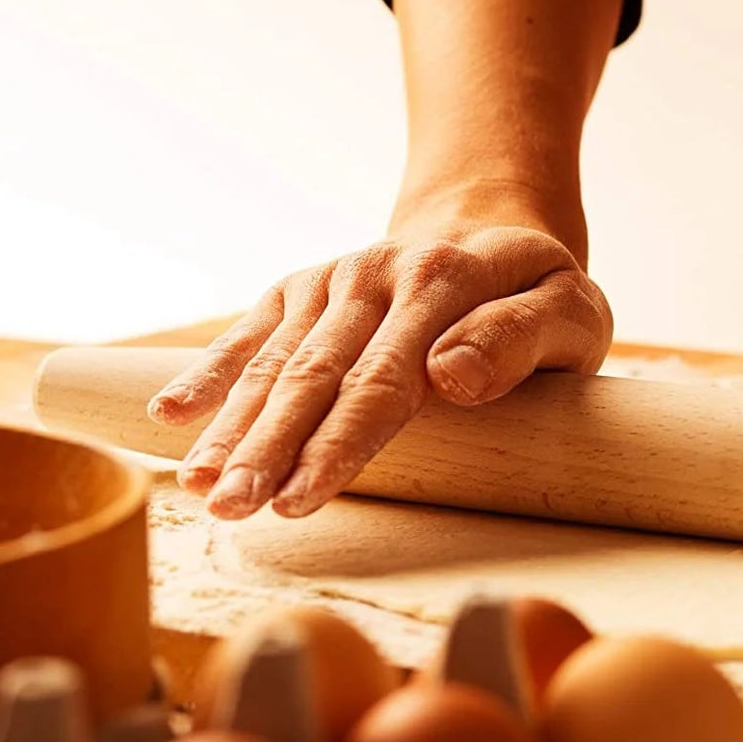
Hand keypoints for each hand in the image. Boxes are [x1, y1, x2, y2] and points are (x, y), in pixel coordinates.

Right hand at [147, 225, 611, 520]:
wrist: (493, 230)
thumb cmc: (542, 297)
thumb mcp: (572, 314)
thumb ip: (522, 340)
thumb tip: (449, 376)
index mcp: (446, 282)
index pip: (384, 382)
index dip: (338, 446)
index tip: (300, 501)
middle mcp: (378, 274)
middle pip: (315, 376)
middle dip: (267, 449)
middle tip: (230, 511)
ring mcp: (335, 278)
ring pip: (274, 361)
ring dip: (232, 427)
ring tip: (198, 489)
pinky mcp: (305, 286)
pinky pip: (251, 330)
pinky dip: (209, 371)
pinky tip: (170, 416)